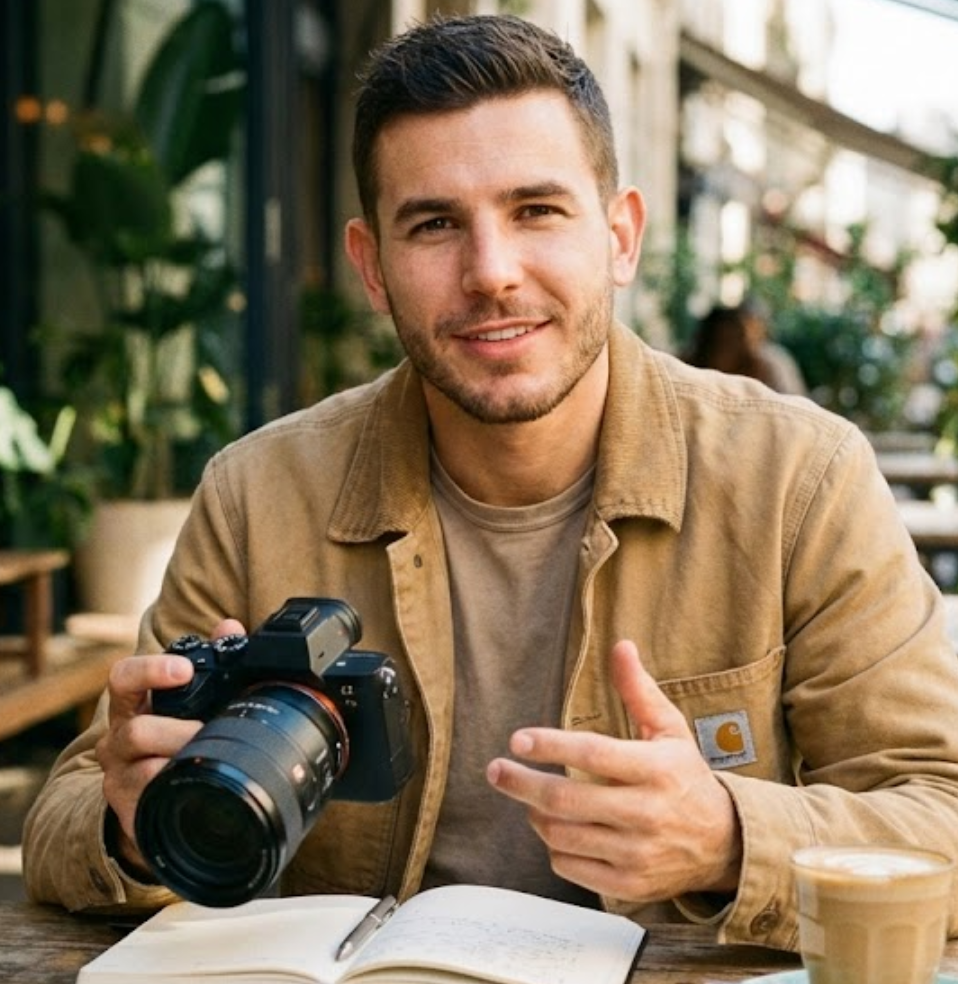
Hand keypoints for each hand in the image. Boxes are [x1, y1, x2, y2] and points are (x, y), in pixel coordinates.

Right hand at [95, 618, 245, 872]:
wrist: (152, 794)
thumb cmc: (174, 736)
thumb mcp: (190, 698)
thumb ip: (210, 660)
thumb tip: (229, 626)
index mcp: (133, 704)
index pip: (125, 678)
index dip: (150, 670)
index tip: (184, 670)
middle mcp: (118, 737)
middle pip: (134, 730)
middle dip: (174, 731)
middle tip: (204, 730)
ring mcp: (119, 774)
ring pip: (142, 769)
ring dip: (178, 761)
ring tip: (204, 757)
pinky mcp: (127, 805)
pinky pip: (147, 797)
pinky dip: (172, 788)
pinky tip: (193, 783)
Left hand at [486, 639, 742, 902]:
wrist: (723, 844)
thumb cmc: (686, 777)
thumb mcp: (670, 729)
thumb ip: (639, 690)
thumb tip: (620, 646)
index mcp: (657, 769)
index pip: (593, 754)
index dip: (551, 746)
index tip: (518, 739)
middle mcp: (647, 812)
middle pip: (566, 799)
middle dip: (522, 783)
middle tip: (496, 770)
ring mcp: (637, 853)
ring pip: (562, 834)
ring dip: (535, 813)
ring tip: (529, 797)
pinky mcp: (628, 884)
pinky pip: (570, 865)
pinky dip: (554, 846)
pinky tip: (556, 828)